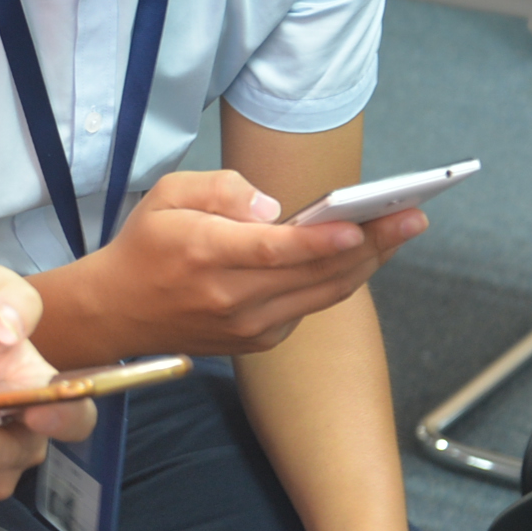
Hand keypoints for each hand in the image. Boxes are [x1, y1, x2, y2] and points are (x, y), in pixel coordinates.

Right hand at [96, 170, 421, 355]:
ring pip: (322, 294)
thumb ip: (221, 189)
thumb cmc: (146, 245)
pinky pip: (309, 308)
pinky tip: (363, 254)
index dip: (320, 242)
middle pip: (314, 274)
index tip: (359, 226)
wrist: (117, 313)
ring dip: (368, 263)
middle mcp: (231, 299)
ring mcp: (248, 327)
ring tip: (402, 230)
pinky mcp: (258, 341)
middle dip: (370, 244)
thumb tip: (272, 208)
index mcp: (204, 256)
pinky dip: (339, 280)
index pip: (273, 251)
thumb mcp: (166, 194)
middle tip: (414, 216)